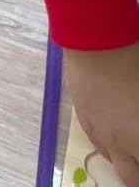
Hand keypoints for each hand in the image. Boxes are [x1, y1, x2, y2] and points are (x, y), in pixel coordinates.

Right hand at [66, 44, 138, 186]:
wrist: (95, 41)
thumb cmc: (134, 64)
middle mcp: (120, 144)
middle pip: (132, 178)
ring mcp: (99, 132)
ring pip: (114, 163)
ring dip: (126, 162)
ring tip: (132, 152)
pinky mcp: (82, 117)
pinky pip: (97, 144)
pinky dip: (109, 147)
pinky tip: (114, 136)